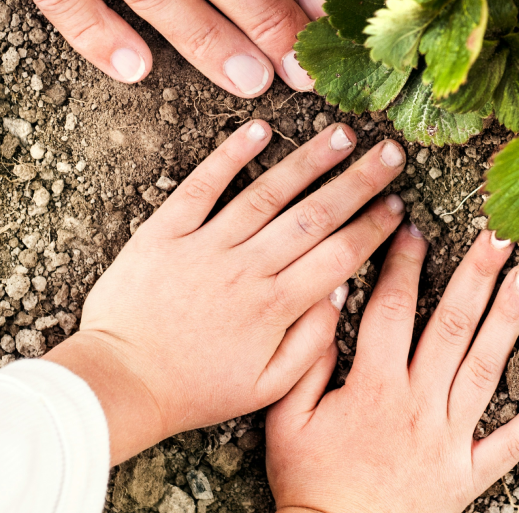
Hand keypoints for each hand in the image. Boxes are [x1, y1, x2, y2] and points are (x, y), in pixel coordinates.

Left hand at [45, 120, 408, 462]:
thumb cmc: (194, 390)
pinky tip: (260, 129)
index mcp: (275, 306)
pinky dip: (230, 155)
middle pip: (315, 215)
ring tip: (343, 134)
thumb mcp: (266, 387)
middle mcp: (247, 268)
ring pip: (268, 192)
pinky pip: (203, 185)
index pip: (340, 255)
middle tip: (392, 154)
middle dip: (359, 182)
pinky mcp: (166, 232)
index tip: (399, 205)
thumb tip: (340, 293)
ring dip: (309, 160)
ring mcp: (206, 245)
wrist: (120, 382)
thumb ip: (311, 343)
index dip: (374, 227)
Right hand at [266, 228, 518, 512]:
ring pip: (484, 368)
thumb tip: (325, 303)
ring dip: (509, 321)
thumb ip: (306, 361)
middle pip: (451, 327)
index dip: (402, 265)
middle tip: (499, 234)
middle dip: (475, 275)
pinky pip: (514, 441)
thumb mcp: (284, 421)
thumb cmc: (309, 485)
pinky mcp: (469, 472)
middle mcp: (417, 404)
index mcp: (373, 388)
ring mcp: (449, 437)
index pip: (391, 310)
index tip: (414, 226)